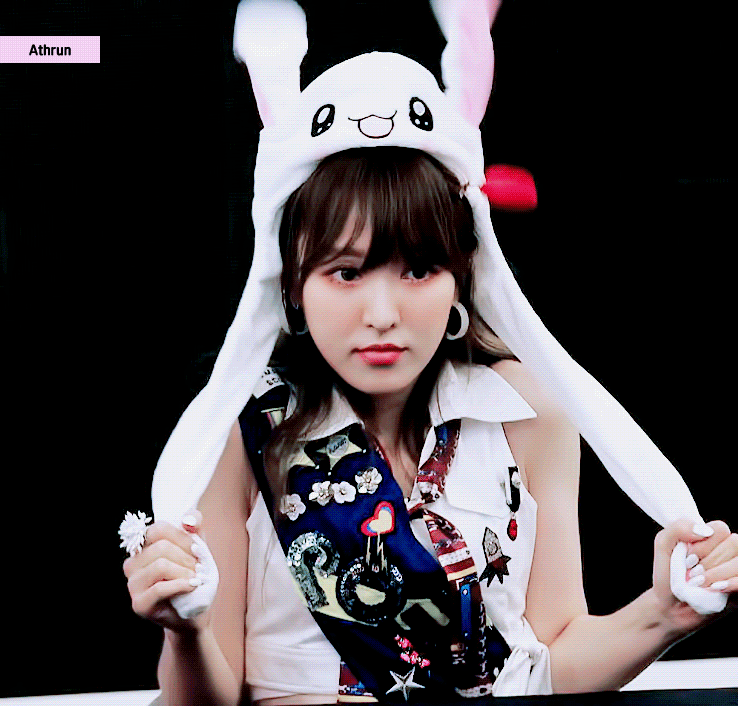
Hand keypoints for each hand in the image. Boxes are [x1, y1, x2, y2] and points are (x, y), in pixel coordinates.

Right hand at [123, 510, 208, 633]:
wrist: (196, 611)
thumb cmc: (195, 576)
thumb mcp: (198, 547)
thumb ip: (195, 527)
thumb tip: (187, 520)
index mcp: (145, 547)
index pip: (158, 529)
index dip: (182, 537)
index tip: (196, 549)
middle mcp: (133, 563)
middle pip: (161, 547)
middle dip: (187, 557)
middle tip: (198, 569)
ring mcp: (133, 584)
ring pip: (160, 565)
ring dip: (185, 572)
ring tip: (194, 579)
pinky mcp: (139, 604)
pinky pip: (160, 588)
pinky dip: (181, 585)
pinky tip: (191, 587)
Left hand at [653, 519, 737, 634]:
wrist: (670, 606)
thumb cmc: (668, 574)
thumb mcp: (664, 544)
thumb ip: (679, 527)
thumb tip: (704, 530)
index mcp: (710, 538)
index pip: (721, 529)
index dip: (705, 543)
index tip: (689, 556)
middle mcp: (727, 552)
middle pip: (735, 544)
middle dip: (710, 561)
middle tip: (694, 573)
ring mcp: (735, 571)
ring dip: (718, 574)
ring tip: (701, 583)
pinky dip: (732, 583)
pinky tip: (716, 589)